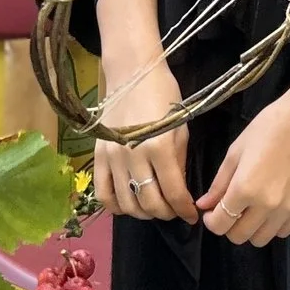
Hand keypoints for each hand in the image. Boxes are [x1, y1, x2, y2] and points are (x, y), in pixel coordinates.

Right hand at [94, 0, 196, 222]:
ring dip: (143, 212)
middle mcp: (133, 156)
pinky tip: (127, 203)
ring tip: (153, 207)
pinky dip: (115, 206)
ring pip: (126, 203)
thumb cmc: (163, 95)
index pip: (173, 192)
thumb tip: (179, 190)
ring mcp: (112, 157)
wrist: (132, 73)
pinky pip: (102, 192)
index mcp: (160, 147)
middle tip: (173, 211)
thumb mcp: (180, 127)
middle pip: (149, 203)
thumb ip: (179, 162)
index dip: (184, 209)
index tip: (191, 216)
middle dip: (166, 213)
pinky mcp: (98, 155)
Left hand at [197, 81, 289, 247]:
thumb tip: (204, 205)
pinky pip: (283, 232)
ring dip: (251, 228)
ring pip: (261, 239)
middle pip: (239, 236)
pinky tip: (271, 207)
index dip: (212, 221)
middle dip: (229, 226)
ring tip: (252, 209)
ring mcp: (288, 210)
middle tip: (230, 209)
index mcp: (244, 189)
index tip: (212, 212)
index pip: (220, 225)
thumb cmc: (269, 127)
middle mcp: (266, 206)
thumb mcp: (236, 152)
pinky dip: (273, 225)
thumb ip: (219, 183)